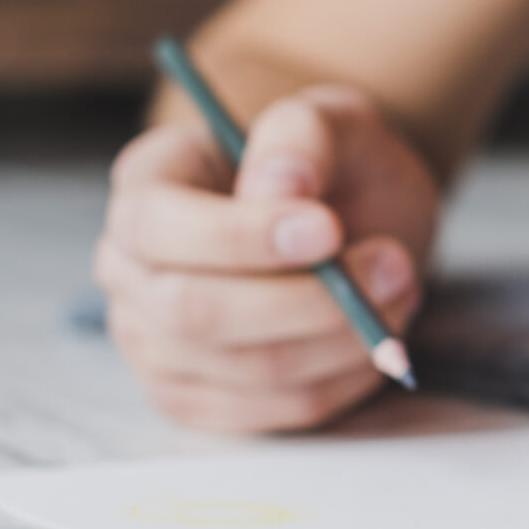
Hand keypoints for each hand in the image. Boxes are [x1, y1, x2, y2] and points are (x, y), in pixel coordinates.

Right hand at [96, 85, 438, 431]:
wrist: (351, 214)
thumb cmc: (329, 164)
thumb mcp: (331, 119)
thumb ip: (302, 134)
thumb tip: (280, 184)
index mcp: (143, 186)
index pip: (157, 227)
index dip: (240, 237)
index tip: (327, 229)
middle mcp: (128, 269)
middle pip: (196, 312)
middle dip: (310, 299)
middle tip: (395, 264)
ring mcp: (156, 343)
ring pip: (251, 369)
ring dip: (345, 337)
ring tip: (399, 288)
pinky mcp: (204, 398)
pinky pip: (282, 409)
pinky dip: (348, 376)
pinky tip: (378, 331)